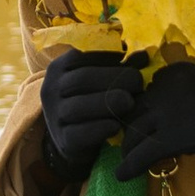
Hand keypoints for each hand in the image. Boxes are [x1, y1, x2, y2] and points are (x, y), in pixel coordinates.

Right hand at [39, 46, 145, 181]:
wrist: (75, 138)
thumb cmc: (92, 100)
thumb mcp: (101, 81)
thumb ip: (120, 67)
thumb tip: (143, 56)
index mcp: (58, 68)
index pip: (80, 55)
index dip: (107, 55)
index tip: (132, 57)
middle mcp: (51, 89)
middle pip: (82, 79)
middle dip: (114, 78)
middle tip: (138, 83)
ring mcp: (54, 116)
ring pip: (78, 107)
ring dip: (108, 103)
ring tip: (129, 102)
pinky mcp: (63, 140)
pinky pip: (79, 134)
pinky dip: (100, 129)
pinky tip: (116, 125)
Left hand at [115, 63, 194, 180]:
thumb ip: (179, 100)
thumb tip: (160, 122)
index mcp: (174, 73)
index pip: (145, 91)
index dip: (141, 111)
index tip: (142, 123)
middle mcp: (165, 88)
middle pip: (135, 111)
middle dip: (130, 128)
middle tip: (131, 144)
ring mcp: (166, 111)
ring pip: (134, 131)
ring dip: (128, 147)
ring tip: (127, 160)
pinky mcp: (171, 136)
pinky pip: (142, 152)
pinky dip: (130, 166)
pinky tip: (121, 176)